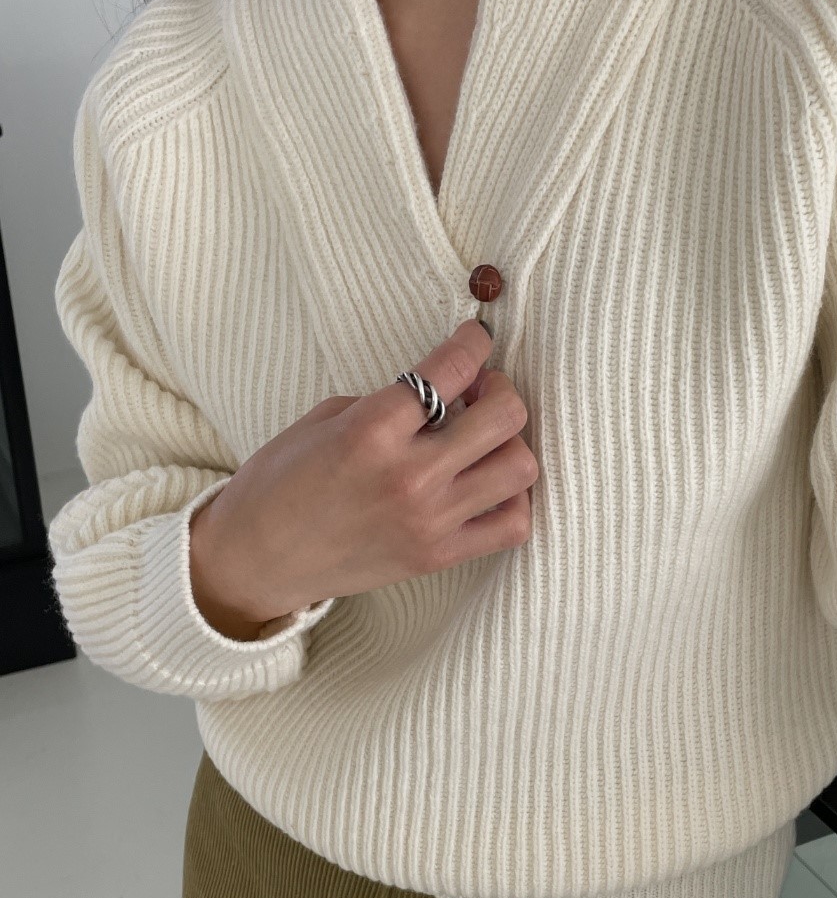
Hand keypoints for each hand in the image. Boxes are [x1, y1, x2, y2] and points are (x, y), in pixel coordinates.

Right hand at [189, 319, 537, 624]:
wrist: (256, 560)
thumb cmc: (279, 484)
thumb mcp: (324, 420)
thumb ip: (388, 402)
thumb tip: (443, 390)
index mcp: (373, 430)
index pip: (453, 368)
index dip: (475, 342)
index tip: (476, 337)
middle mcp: (410, 475)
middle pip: (504, 416)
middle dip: (501, 389)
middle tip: (481, 390)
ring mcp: (429, 521)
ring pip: (519, 468)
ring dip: (510, 443)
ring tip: (484, 440)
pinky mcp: (437, 557)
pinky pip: (512, 526)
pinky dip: (512, 500)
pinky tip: (487, 486)